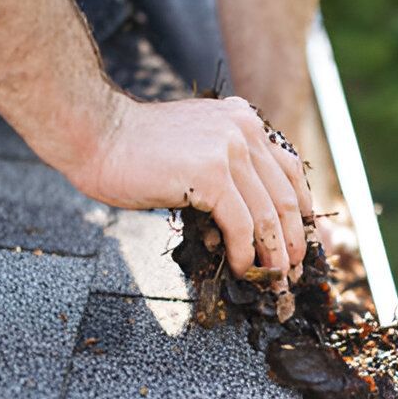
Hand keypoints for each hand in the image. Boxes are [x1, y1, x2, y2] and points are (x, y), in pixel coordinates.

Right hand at [78, 95, 313, 278]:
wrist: (97, 135)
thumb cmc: (136, 150)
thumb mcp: (196, 145)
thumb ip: (227, 164)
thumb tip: (252, 213)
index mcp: (244, 119)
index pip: (289, 170)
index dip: (300, 211)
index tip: (299, 240)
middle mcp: (244, 129)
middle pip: (285, 195)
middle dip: (294, 239)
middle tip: (294, 270)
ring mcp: (230, 149)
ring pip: (268, 214)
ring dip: (274, 254)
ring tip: (274, 279)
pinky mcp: (211, 173)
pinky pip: (241, 224)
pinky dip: (245, 252)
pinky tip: (241, 268)